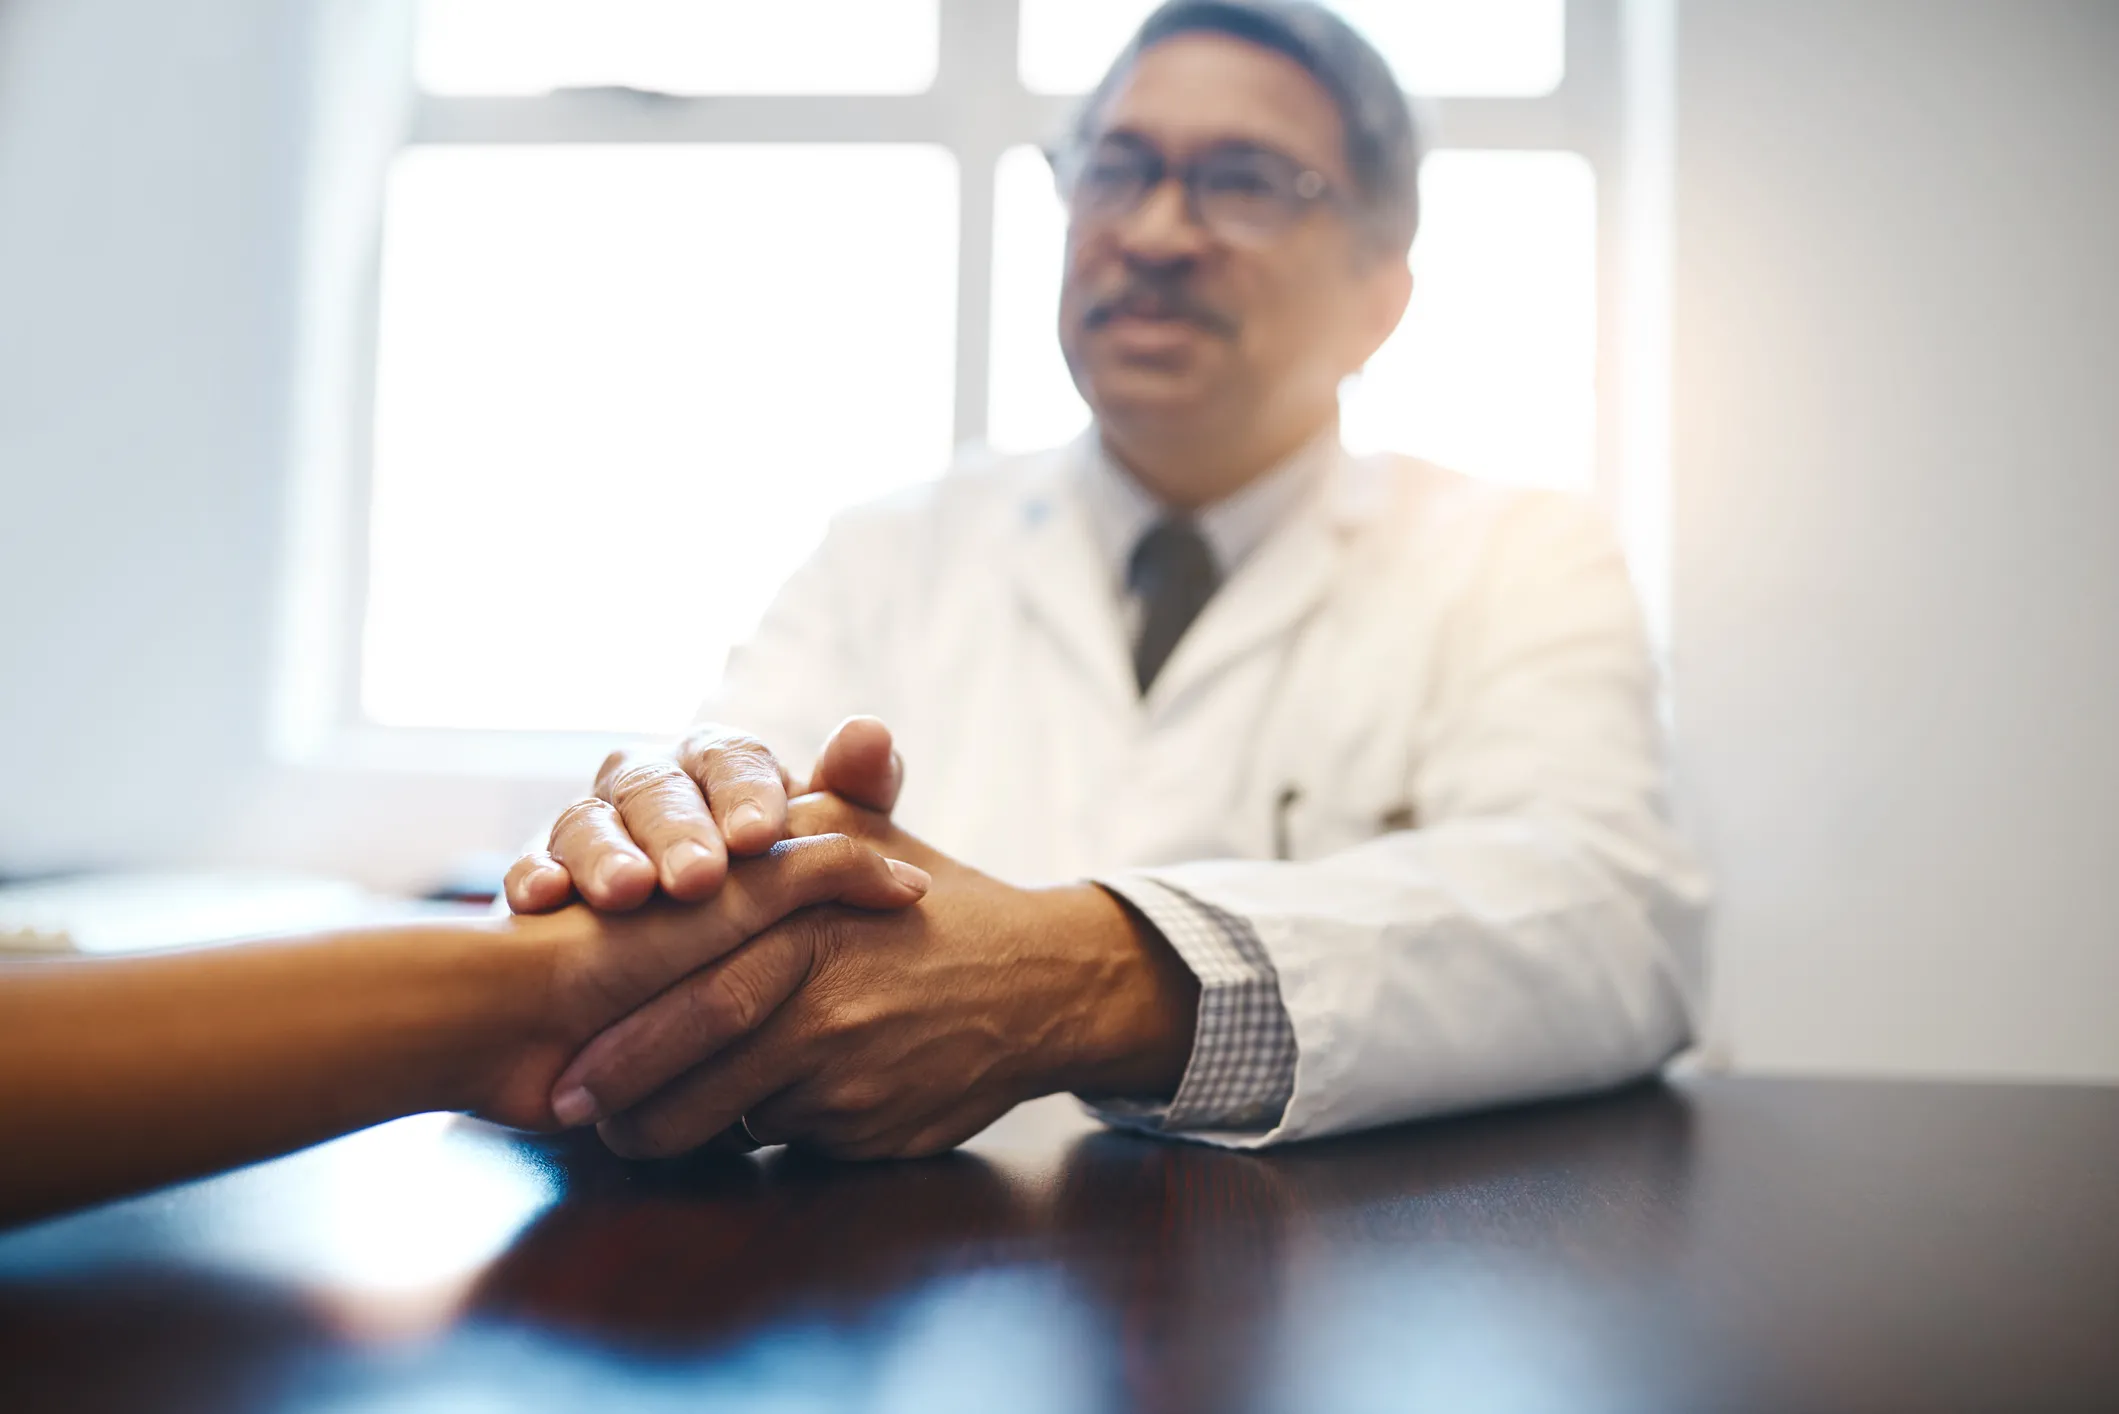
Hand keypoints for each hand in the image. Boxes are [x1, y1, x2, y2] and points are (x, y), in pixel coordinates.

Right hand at [505, 716, 905, 914]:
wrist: (692, 951)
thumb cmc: (773, 889)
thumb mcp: (822, 848)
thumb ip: (854, 795)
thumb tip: (870, 734)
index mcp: (719, 764)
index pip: (733, 758)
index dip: (746, 793)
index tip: (760, 837)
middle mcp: (650, 781)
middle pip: (658, 789)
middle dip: (678, 832)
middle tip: (698, 881)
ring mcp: (589, 822)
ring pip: (589, 821)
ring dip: (605, 855)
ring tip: (626, 894)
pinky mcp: (541, 869)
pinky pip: (531, 865)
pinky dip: (534, 876)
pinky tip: (542, 898)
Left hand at [546, 796, 1202, 1159]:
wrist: (1044, 982)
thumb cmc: (928, 904)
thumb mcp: (861, 836)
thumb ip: (782, 807)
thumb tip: (701, 775)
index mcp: (812, 923)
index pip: (699, 986)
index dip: (626, 1029)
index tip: (564, 1051)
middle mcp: (832, 999)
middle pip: (704, 1060)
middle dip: (627, 1092)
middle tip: (572, 1104)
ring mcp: (857, 1072)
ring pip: (737, 1114)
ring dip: (678, 1125)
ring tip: (632, 1123)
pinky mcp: (877, 1130)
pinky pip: (790, 1139)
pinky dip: (759, 1130)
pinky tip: (746, 1113)